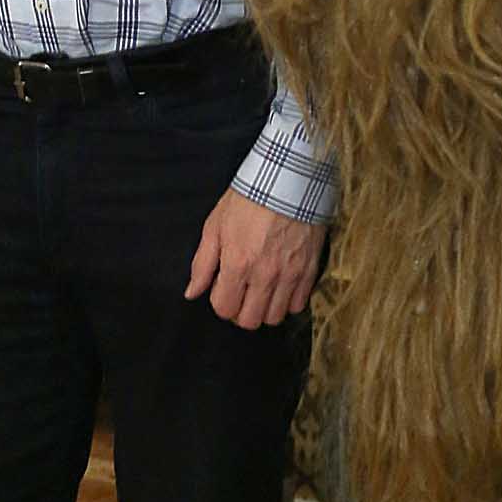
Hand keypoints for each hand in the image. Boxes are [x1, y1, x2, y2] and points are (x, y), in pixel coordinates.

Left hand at [184, 190, 323, 327]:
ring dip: (264, 309)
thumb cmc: (248, 199)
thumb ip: (202, 264)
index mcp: (237, 264)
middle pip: (249, 321)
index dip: (219, 301)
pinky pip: (298, 304)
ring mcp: (289, 275)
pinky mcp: (309, 270)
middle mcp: (264, 276)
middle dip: (240, 311)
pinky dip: (288, 302)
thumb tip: (192, 292)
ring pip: (275, 317)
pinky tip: (281, 286)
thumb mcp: (215, 226)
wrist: (288, 180)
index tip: (222, 286)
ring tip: (260, 292)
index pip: (224, 309)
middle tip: (240, 294)